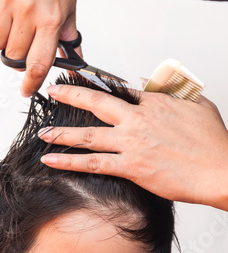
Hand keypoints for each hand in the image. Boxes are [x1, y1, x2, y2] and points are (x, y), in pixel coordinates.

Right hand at [0, 0, 79, 96]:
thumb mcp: (69, 12)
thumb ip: (69, 43)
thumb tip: (73, 68)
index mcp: (50, 20)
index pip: (38, 64)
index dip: (31, 83)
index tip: (27, 90)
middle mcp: (29, 11)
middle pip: (14, 57)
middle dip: (19, 57)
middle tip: (26, 44)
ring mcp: (9, 0)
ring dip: (4, 41)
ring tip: (15, 26)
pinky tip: (5, 12)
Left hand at [39, 84, 227, 210]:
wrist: (219, 169)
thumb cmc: (212, 142)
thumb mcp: (197, 104)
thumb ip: (172, 91)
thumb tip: (150, 85)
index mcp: (155, 103)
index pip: (120, 90)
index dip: (99, 85)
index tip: (82, 82)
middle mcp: (139, 120)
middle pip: (97, 104)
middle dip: (71, 96)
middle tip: (52, 92)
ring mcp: (132, 143)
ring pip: (89, 135)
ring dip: (62, 133)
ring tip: (43, 133)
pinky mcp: (131, 167)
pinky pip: (93, 163)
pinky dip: (70, 162)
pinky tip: (52, 160)